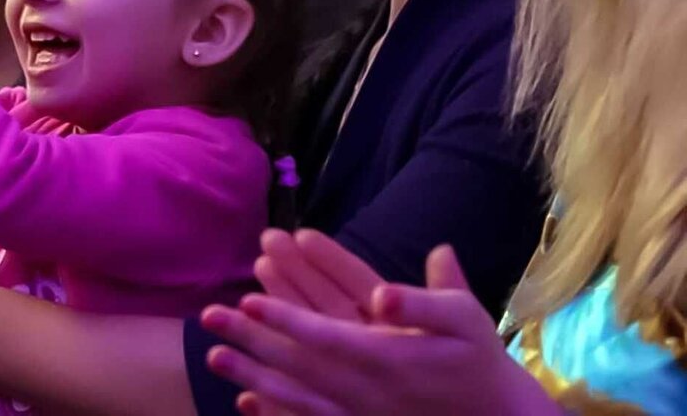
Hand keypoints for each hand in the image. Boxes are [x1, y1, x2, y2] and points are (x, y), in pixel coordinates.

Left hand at [204, 246, 559, 415]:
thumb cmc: (479, 362)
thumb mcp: (466, 319)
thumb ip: (428, 299)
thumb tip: (391, 285)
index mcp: (387, 356)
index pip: (324, 333)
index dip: (285, 317)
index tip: (249, 298)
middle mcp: (365, 390)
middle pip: (296, 361)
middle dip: (251, 337)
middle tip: (208, 315)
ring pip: (296, 394)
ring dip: (251, 373)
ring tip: (212, 355)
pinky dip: (277, 412)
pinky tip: (245, 400)